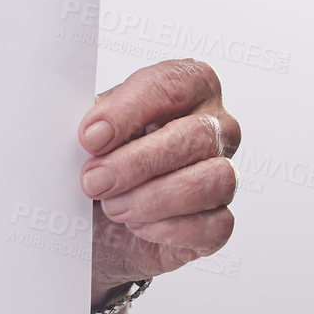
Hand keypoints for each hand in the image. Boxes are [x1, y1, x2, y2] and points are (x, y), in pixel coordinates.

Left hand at [78, 59, 239, 307]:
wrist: (94, 211)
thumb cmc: (97, 154)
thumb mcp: (89, 127)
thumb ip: (93, 121)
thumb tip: (90, 133)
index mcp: (188, 86)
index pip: (171, 85)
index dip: (127, 113)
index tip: (90, 138)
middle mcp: (215, 126)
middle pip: (194, 137)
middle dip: (137, 163)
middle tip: (94, 181)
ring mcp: (224, 173)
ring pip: (212, 182)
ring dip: (153, 198)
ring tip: (111, 206)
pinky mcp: (220, 220)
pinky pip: (214, 225)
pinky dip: (168, 228)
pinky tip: (136, 226)